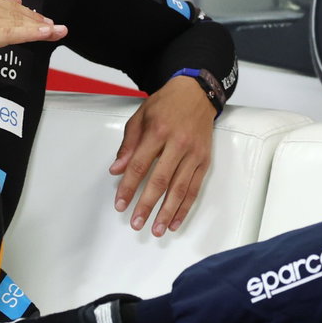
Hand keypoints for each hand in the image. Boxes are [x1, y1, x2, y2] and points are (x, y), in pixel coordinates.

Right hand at [0, 0, 66, 89]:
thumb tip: (15, 0)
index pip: (8, 4)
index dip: (29, 14)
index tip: (46, 21)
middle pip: (14, 13)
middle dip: (38, 21)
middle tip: (56, 28)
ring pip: (14, 24)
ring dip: (39, 29)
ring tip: (56, 32)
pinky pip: (9, 35)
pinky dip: (31, 34)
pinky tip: (46, 34)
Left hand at [109, 75, 215, 236]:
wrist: (197, 93)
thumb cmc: (166, 104)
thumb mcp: (141, 117)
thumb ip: (128, 145)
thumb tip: (117, 170)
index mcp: (158, 132)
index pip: (140, 166)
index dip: (128, 187)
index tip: (120, 204)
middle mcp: (178, 144)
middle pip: (160, 181)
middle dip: (147, 205)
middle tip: (136, 223)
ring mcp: (194, 154)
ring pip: (180, 189)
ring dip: (168, 212)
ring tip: (157, 230)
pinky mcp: (205, 160)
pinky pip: (195, 188)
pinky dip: (185, 207)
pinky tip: (176, 220)